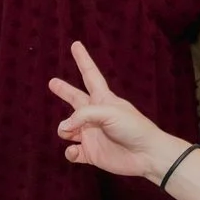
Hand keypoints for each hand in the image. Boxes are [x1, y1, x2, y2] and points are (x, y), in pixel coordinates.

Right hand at [50, 42, 181, 179]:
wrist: (147, 155)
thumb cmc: (134, 128)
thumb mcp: (109, 112)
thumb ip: (82, 115)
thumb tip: (63, 127)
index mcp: (104, 99)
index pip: (90, 75)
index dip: (83, 60)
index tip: (76, 45)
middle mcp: (95, 115)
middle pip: (75, 99)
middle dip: (64, 91)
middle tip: (52, 82)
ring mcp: (92, 134)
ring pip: (69, 129)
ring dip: (64, 130)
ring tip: (69, 132)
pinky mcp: (92, 153)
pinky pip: (73, 152)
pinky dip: (70, 153)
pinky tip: (75, 151)